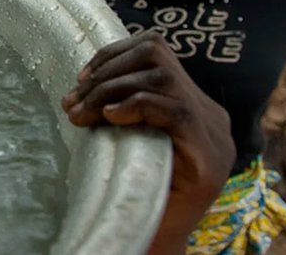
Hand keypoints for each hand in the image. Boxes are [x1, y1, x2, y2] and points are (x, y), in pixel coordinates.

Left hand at [62, 30, 234, 250]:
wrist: (152, 240)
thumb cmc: (131, 188)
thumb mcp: (125, 136)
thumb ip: (119, 104)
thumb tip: (80, 81)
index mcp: (192, 106)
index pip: (155, 50)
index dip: (112, 56)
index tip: (79, 79)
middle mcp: (208, 114)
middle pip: (157, 54)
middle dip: (106, 71)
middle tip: (72, 102)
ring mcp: (213, 135)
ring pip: (162, 78)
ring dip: (110, 90)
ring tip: (80, 115)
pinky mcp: (208, 158)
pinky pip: (175, 111)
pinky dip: (135, 107)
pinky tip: (109, 119)